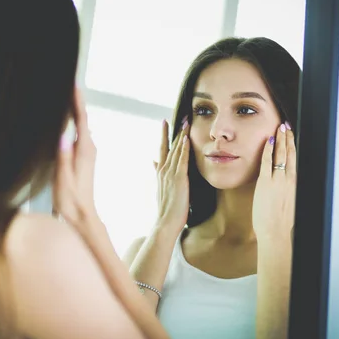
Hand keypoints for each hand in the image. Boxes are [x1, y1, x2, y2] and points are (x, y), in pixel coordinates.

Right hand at [53, 87, 98, 228]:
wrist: (81, 216)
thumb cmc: (71, 200)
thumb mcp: (63, 179)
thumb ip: (63, 157)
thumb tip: (63, 135)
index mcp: (84, 151)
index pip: (80, 120)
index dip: (76, 101)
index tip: (73, 84)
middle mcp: (88, 148)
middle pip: (81, 118)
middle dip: (74, 100)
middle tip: (66, 82)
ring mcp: (87, 152)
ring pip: (80, 124)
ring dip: (73, 109)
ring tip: (65, 94)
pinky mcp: (83, 157)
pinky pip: (78, 133)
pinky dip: (72, 121)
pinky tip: (65, 118)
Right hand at [154, 116, 190, 233]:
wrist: (165, 222)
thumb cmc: (165, 208)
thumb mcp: (160, 188)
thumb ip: (157, 172)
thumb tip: (152, 161)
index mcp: (160, 172)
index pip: (162, 149)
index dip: (164, 136)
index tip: (165, 122)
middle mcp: (163, 170)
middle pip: (169, 146)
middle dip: (174, 131)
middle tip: (179, 116)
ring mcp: (170, 174)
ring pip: (176, 151)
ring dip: (180, 136)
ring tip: (185, 122)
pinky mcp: (178, 180)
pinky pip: (181, 161)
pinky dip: (183, 149)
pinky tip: (186, 139)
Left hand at [252, 122, 296, 241]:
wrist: (275, 231)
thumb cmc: (282, 221)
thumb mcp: (291, 202)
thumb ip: (290, 189)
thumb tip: (288, 184)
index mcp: (296, 183)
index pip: (296, 159)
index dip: (294, 145)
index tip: (292, 135)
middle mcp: (290, 179)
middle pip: (290, 153)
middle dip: (289, 138)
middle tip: (287, 126)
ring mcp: (278, 179)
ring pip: (281, 154)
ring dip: (280, 139)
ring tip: (280, 128)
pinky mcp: (265, 182)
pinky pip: (267, 162)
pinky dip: (268, 150)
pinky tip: (268, 141)